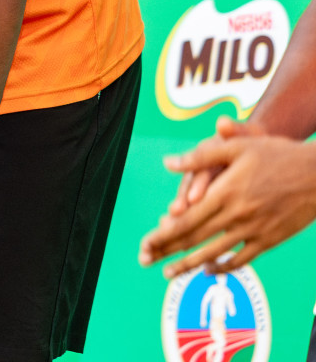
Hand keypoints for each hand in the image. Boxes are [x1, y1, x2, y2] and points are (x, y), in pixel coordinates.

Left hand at [139, 134, 315, 276]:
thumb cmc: (277, 154)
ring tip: (167, 273)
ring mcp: (253, 230)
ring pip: (214, 253)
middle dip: (166, 250)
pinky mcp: (270, 239)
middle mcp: (236, 215)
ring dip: (188, 265)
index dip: (162, 234)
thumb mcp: (237, 147)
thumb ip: (200, 157)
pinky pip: (242, 258)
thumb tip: (168, 163)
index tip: (144, 243)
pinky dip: (222, 266)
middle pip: (194, 239)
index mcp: (224, 193)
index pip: (185, 220)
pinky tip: (208, 269)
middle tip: (143, 259)